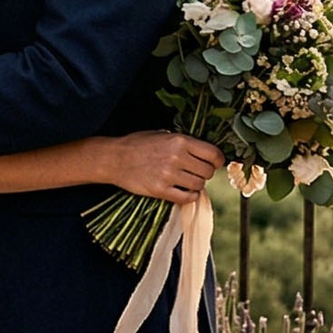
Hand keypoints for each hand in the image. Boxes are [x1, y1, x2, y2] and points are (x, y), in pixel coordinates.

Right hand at [103, 132, 224, 205]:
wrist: (114, 158)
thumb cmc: (137, 144)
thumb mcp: (161, 134)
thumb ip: (183, 142)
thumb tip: (204, 151)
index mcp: (180, 141)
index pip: (213, 154)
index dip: (218, 160)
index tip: (215, 163)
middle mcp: (177, 157)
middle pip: (208, 172)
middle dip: (206, 173)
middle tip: (196, 172)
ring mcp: (169, 175)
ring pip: (199, 185)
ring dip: (196, 185)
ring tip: (187, 180)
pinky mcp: (161, 190)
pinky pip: (187, 198)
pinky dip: (189, 196)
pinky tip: (184, 191)